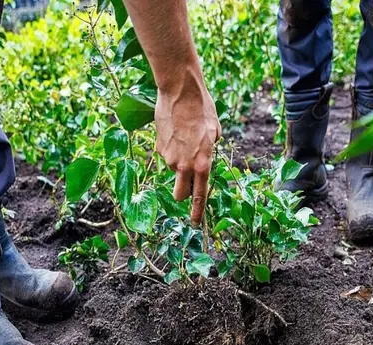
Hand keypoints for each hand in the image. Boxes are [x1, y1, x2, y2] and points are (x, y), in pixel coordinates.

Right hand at [154, 67, 220, 225]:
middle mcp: (184, 165)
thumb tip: (205, 154)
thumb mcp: (215, 131)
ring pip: (174, 170)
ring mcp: (168, 158)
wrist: (179, 91)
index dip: (197, 212)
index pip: (199, 196)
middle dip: (183, 193)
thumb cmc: (202, 108)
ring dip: (179, 162)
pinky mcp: (158, 148)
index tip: (195, 224)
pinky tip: (176, 132)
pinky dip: (171, 149)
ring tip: (185, 139)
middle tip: (188, 180)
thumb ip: (210, 149)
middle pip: (180, 194)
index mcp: (202, 163)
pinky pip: (166, 155)